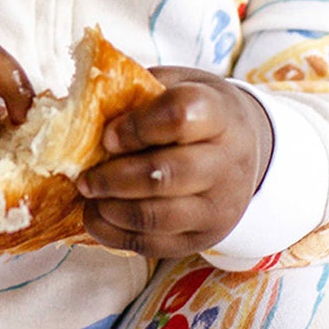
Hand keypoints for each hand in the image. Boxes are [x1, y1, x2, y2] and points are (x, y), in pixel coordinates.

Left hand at [77, 67, 273, 259]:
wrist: (246, 147)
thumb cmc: (197, 109)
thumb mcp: (176, 83)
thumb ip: (137, 90)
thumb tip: (83, 104)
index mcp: (219, 114)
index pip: (180, 116)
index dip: (136, 126)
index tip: (107, 135)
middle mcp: (226, 163)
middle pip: (165, 174)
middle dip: (114, 178)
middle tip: (84, 177)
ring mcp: (218, 207)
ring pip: (158, 216)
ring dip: (112, 209)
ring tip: (88, 195)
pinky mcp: (204, 238)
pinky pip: (155, 245)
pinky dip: (116, 234)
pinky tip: (97, 216)